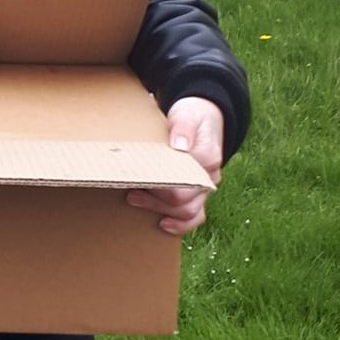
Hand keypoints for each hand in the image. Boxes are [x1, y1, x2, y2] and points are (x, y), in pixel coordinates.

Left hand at [126, 96, 224, 236]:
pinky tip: (163, 224)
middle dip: (155, 198)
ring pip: (189, 212)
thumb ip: (183, 127)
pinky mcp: (198, 195)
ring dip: (160, 210)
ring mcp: (204, 189)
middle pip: (184, 200)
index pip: (186, 178)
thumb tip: (179, 145)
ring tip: (134, 200)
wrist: (203, 119)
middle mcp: (209, 177)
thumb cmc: (192, 117)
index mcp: (207, 157)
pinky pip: (195, 217)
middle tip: (131, 190)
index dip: (161, 182)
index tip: (140, 177)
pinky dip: (181, 225)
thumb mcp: (186, 115)